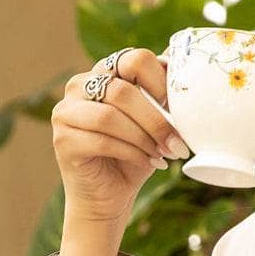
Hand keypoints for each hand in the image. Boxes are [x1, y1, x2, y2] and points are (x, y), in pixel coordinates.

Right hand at [51, 48, 188, 224]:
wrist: (109, 197)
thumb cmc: (134, 155)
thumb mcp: (155, 122)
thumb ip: (164, 96)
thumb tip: (191, 71)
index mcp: (104, 72)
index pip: (134, 58)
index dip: (161, 82)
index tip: (178, 109)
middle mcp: (79, 86)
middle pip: (122, 90)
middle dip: (155, 120)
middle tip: (177, 143)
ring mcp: (66, 112)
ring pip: (110, 117)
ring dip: (143, 138)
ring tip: (163, 154)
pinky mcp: (63, 140)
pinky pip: (102, 141)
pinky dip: (132, 153)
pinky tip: (148, 162)